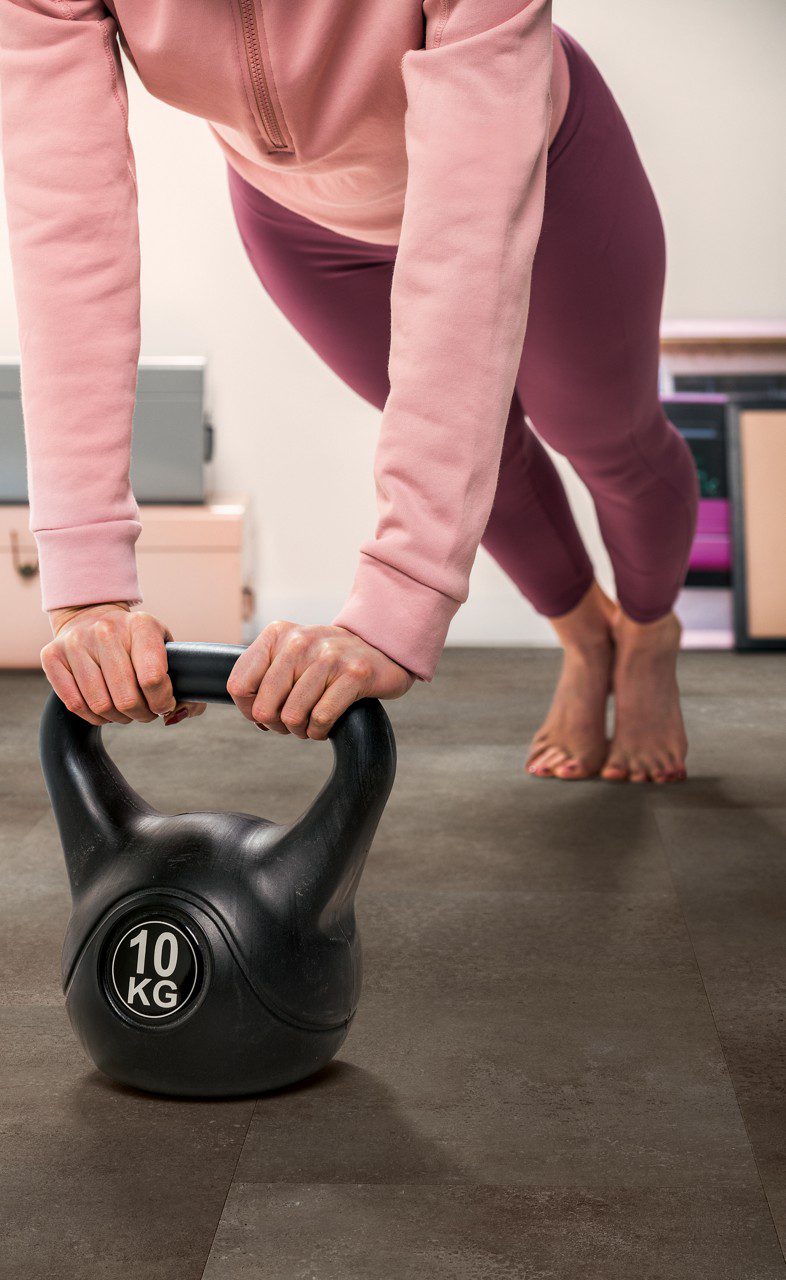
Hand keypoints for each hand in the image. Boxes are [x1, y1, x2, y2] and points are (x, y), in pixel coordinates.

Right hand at [41, 602, 205, 726]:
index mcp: (141, 625)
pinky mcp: (52, 656)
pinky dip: (94, 716)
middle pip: (127, 699)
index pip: (153, 679)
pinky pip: (75, 705)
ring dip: (119, 718)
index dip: (162, 701)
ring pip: (101, 706)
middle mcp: (106, 630)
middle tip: (146, 711)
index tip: (164, 703)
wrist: (92, 616)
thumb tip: (177, 714)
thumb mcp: (165, 648)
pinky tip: (104, 708)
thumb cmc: (136, 641)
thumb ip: (186, 681)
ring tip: (126, 710)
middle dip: (143, 714)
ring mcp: (75, 642)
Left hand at [227, 621, 413, 739]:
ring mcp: (328, 656)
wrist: (381, 648)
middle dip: (275, 724)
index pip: (239, 684)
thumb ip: (263, 675)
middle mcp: (299, 641)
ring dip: (299, 730)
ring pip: (292, 716)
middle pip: (264, 707)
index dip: (248, 709)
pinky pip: (321, 719)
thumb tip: (250, 711)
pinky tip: (325, 726)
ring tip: (309, 723)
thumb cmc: (328, 661)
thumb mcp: (290, 654)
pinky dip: (319, 732)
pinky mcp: (354, 674)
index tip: (265, 713)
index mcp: (277, 634)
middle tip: (291, 722)